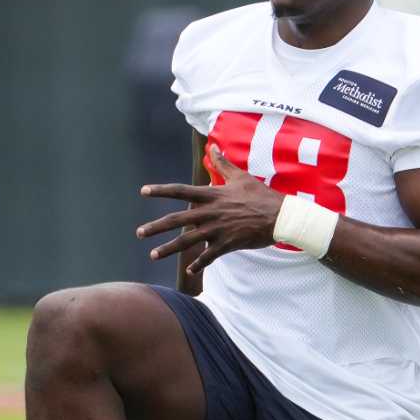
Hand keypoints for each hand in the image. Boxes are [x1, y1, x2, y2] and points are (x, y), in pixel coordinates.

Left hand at [139, 147, 282, 276]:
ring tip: (153, 255)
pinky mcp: (227, 244)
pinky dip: (198, 265)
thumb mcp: (240, 177)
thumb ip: (222, 164)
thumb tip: (212, 147)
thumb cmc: (260, 195)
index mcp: (212, 195)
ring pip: (187, 241)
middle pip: (177, 220)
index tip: (143, 191)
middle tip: (139, 233)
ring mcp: (218, 230)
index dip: (161, 191)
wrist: (280, 216)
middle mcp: (211, 213)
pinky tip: (189, 271)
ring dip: (168, 249)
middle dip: (156, 227)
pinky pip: (208, 257)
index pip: (181, 191)